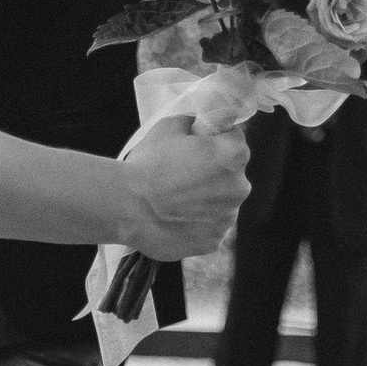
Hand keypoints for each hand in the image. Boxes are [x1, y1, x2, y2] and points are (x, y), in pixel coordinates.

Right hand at [121, 112, 250, 260]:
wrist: (127, 207)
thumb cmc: (147, 164)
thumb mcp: (169, 126)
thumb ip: (196, 123)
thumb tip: (203, 127)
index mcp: (234, 154)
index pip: (234, 140)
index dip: (213, 141)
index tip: (194, 148)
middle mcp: (240, 187)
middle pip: (231, 175)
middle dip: (212, 174)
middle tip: (180, 177)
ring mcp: (228, 218)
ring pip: (221, 205)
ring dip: (205, 201)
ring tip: (174, 202)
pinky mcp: (214, 242)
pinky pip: (209, 229)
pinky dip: (196, 225)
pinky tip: (174, 220)